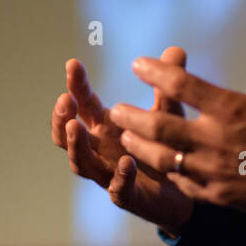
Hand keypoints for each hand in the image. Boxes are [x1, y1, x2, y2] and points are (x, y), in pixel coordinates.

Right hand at [50, 47, 194, 235]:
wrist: (184, 190)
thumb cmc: (164, 147)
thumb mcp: (167, 112)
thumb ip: (167, 85)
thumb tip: (176, 49)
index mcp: (105, 127)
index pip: (83, 104)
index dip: (76, 85)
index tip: (73, 64)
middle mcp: (101, 150)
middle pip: (67, 136)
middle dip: (62, 118)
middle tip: (65, 100)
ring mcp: (110, 174)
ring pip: (82, 164)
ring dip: (76, 146)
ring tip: (76, 127)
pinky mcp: (129, 197)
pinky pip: (118, 191)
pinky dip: (120, 177)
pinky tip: (128, 162)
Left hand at [110, 16, 245, 222]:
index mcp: (231, 109)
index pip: (182, 84)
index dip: (155, 71)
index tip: (137, 64)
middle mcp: (215, 140)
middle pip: (159, 126)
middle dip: (132, 116)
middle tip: (114, 110)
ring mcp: (215, 172)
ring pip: (163, 159)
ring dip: (141, 146)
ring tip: (126, 138)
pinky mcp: (220, 196)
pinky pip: (183, 184)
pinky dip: (168, 174)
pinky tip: (162, 167)